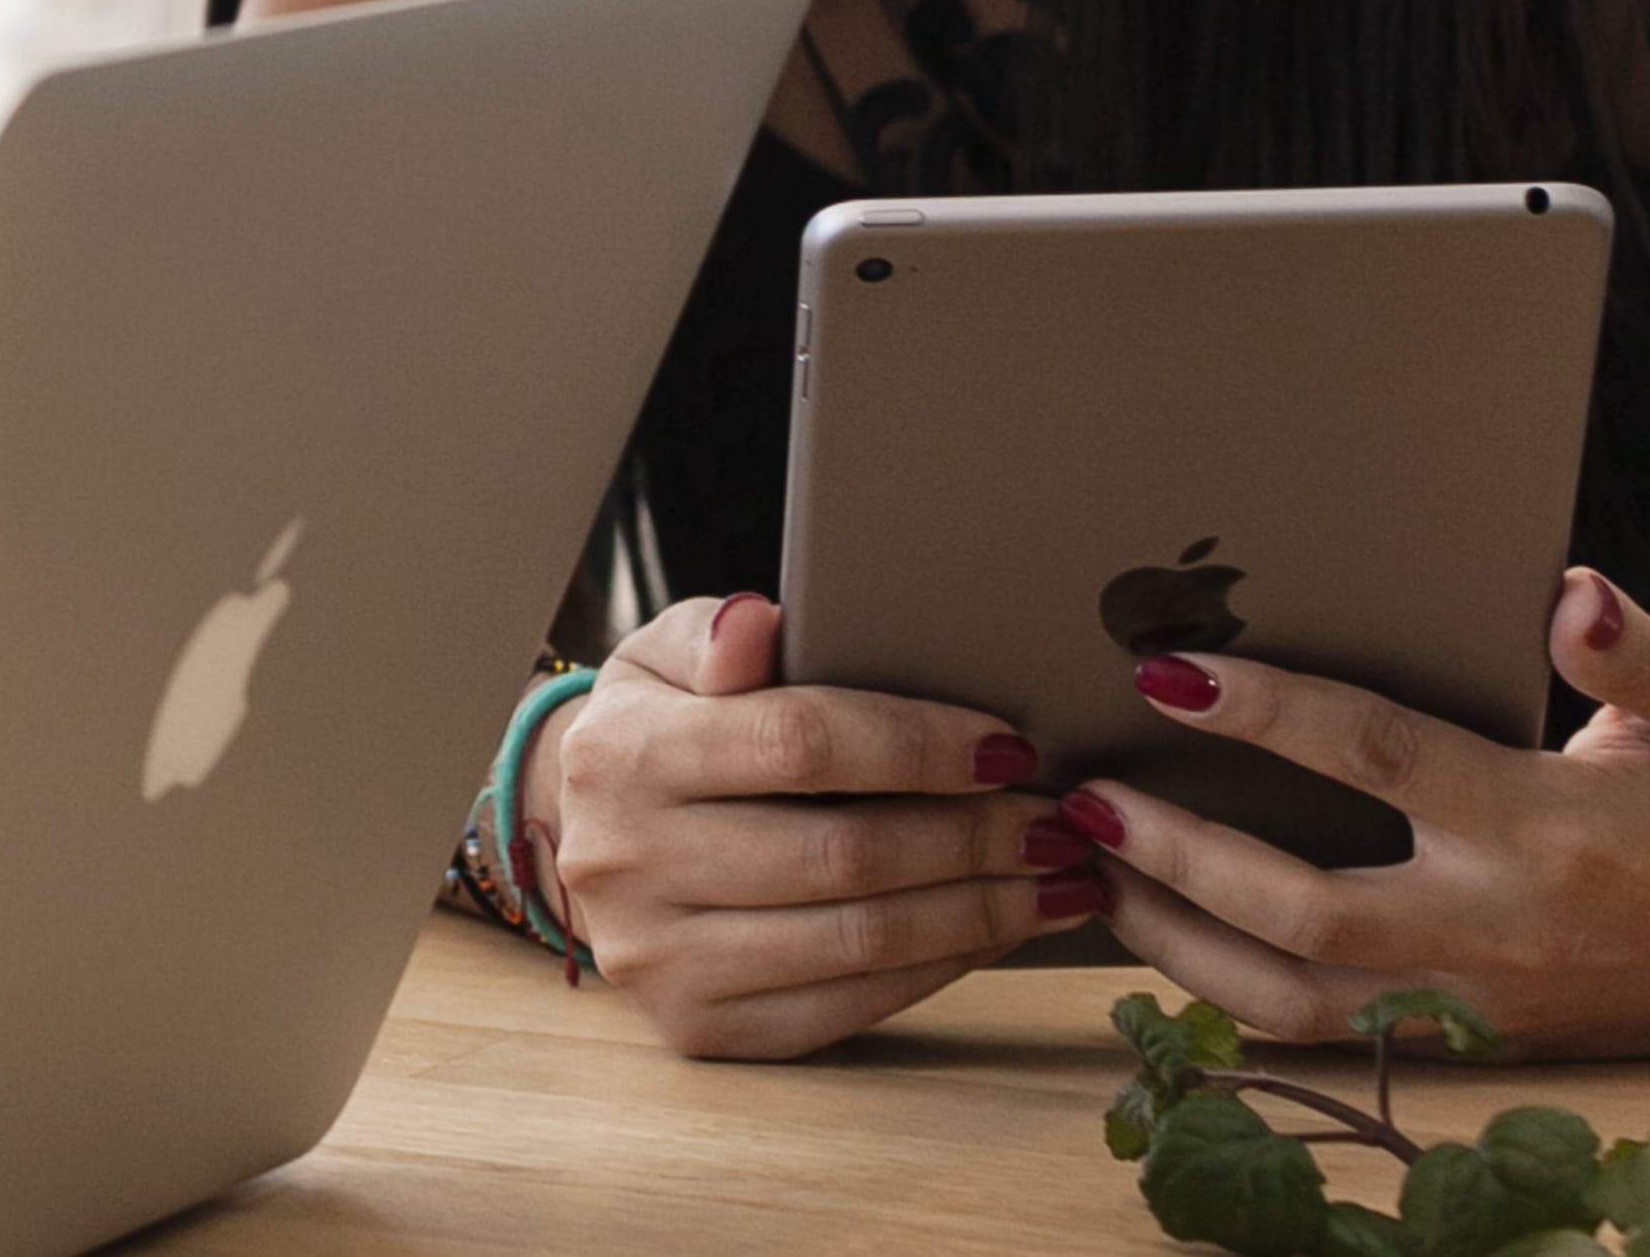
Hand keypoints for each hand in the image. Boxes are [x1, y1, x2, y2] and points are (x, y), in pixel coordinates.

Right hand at [532, 591, 1089, 1056]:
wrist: (592, 840)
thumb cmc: (660, 732)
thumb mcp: (666, 657)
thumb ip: (716, 634)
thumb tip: (761, 623)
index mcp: (623, 752)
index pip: (798, 744)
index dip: (919, 746)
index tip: (1008, 748)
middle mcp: (628, 861)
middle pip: (844, 852)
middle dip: (974, 836)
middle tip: (1057, 820)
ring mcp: (660, 957)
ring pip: (860, 937)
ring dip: (980, 909)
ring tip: (1055, 879)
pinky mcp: (699, 1025)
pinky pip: (851, 1004)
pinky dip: (942, 967)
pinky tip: (994, 930)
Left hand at [1068, 566, 1649, 1057]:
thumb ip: (1639, 651)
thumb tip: (1569, 591)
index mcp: (1556, 828)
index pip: (1376, 761)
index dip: (1264, 711)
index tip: (1165, 667)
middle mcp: (1511, 932)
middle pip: (1306, 911)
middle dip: (1181, 853)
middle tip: (1084, 790)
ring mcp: (1497, 1004)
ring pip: (1304, 1004)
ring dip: (1186, 945)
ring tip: (1095, 872)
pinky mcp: (1497, 1043)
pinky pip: (1343, 1042)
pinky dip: (1243, 1005)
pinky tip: (1174, 948)